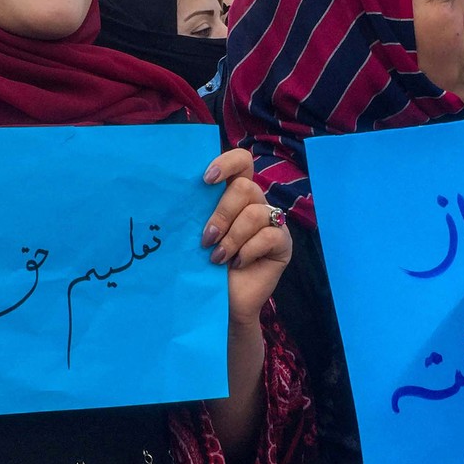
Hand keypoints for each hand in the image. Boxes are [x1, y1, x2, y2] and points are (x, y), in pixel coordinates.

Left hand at [201, 150, 290, 326]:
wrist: (222, 302)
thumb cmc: (205, 266)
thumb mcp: (198, 233)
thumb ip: (198, 210)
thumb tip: (180, 192)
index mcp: (233, 193)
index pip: (241, 162)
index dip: (227, 164)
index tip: (206, 180)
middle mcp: (255, 203)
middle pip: (245, 187)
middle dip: (222, 214)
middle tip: (206, 238)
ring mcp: (272, 222)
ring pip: (255, 213)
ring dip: (232, 237)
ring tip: (217, 258)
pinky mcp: (283, 243)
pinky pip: (269, 235)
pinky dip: (248, 250)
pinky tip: (238, 263)